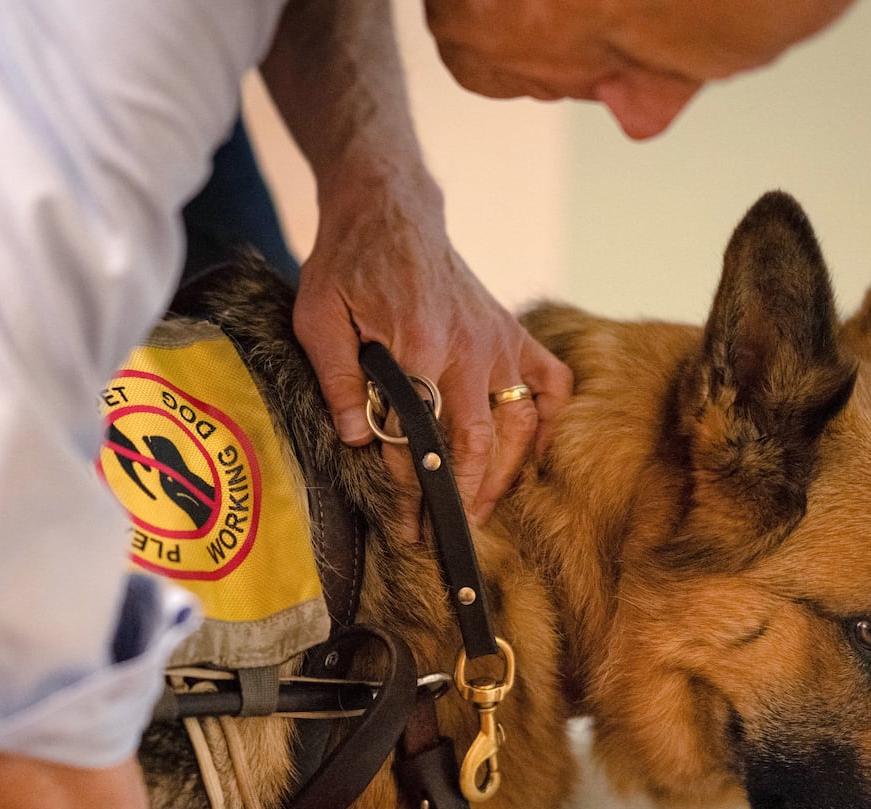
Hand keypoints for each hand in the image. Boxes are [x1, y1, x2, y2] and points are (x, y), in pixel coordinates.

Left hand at [294, 170, 571, 536]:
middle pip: (477, 441)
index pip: (419, 437)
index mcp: (417, 346)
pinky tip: (530, 453)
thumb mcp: (319, 318)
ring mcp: (498, 340)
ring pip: (520, 422)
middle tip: (446, 534)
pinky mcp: (512, 332)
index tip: (405, 526)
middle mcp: (468, 347)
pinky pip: (550, 383)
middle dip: (462, 495)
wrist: (388, 213)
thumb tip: (358, 440)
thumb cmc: (347, 266)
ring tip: (481, 509)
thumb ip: (336, 379)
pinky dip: (548, 421)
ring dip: (505, 473)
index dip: (412, 489)